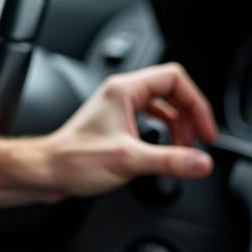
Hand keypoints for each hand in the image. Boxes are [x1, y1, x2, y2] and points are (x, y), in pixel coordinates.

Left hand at [42, 63, 216, 197]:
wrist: (46, 172)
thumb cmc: (74, 161)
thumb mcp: (129, 161)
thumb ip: (169, 161)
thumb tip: (201, 162)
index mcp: (125, 90)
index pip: (175, 79)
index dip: (196, 103)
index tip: (205, 130)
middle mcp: (121, 94)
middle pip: (171, 91)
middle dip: (189, 115)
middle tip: (199, 140)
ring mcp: (118, 108)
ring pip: (161, 105)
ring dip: (178, 124)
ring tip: (184, 147)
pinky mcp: (115, 124)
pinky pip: (149, 119)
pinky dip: (163, 132)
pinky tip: (163, 149)